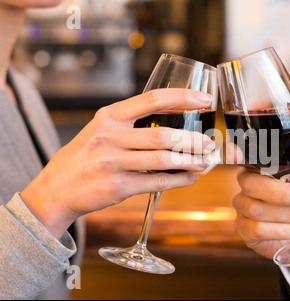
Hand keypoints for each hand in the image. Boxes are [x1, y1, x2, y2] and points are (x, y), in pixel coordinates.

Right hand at [21, 88, 213, 238]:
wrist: (56, 188)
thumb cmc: (84, 156)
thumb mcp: (100, 130)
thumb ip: (131, 124)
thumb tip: (174, 126)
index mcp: (109, 116)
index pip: (152, 99)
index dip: (182, 97)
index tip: (205, 99)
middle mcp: (110, 137)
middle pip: (162, 135)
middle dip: (191, 139)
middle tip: (209, 143)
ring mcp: (112, 163)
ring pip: (162, 160)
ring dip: (189, 161)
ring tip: (205, 162)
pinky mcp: (117, 187)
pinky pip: (156, 182)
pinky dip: (178, 180)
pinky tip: (190, 178)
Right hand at [233, 121, 289, 274]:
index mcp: (260, 166)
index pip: (234, 154)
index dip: (230, 153)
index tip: (236, 154)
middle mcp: (247, 184)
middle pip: (250, 184)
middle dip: (282, 194)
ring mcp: (243, 208)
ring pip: (255, 209)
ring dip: (286, 215)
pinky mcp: (245, 231)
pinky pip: (255, 230)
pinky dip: (280, 231)